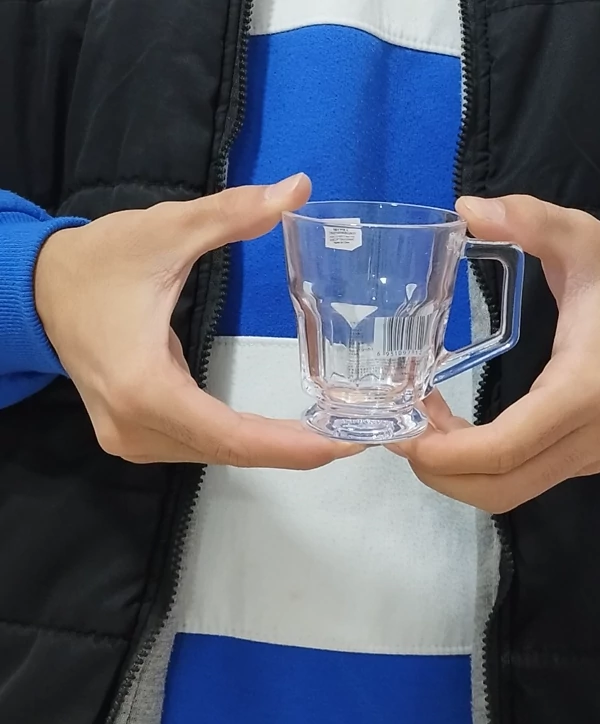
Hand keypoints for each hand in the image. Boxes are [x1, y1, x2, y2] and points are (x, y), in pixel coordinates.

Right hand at [35, 174, 361, 467]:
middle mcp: (137, 428)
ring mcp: (132, 439)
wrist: (38, 288)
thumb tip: (299, 189)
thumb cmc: (98, 261)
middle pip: (231, 452)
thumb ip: (232, 214)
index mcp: (144, 387)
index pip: (233, 436)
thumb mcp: (165, 231)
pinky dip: (245, 441)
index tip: (345, 443)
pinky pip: (202, 446)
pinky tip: (282, 431)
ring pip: (218, 454)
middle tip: (356, 435)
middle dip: (295, 448)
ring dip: (274, 448)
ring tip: (330, 432)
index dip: (293, 446)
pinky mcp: (135, 435)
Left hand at [392, 194, 599, 512]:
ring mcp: (590, 455)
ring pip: (508, 492)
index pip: (508, 446)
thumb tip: (467, 209)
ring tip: (420, 424)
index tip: (402, 433)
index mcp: (585, 388)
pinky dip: (478, 467)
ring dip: (454, 472)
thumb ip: (529, 220)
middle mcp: (590, 436)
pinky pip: (522, 479)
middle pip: (501, 488)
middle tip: (397, 431)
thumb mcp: (583, 236)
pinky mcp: (583, 458)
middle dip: (439, 471)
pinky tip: (450, 429)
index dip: (447, 452)